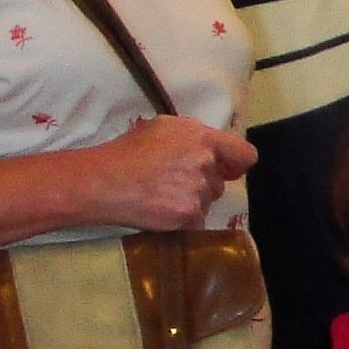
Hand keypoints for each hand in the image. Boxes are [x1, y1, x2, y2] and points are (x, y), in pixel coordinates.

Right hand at [68, 114, 259, 231]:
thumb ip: (193, 137)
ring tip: (162, 194)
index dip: (236, 163)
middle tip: (173, 181)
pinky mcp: (187, 216)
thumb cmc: (127, 150)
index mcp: (202, 138)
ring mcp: (198, 192)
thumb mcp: (162, 127)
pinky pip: (195, 220)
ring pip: (207, 202)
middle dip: (203, 183)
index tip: (227, 169)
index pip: (245, 155)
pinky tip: (160, 209)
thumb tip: (211, 149)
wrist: (103, 181)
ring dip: (191, 201)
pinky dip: (181, 219)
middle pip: (220, 182)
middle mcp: (205, 164)